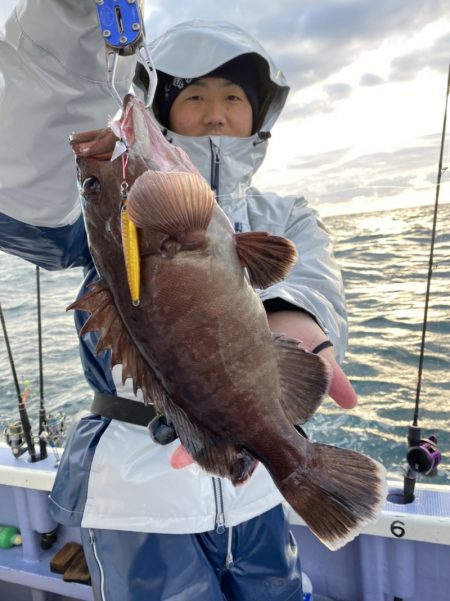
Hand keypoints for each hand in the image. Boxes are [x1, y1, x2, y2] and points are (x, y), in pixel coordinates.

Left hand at [170, 310, 356, 469]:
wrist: (281, 308)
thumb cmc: (301, 337)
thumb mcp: (319, 355)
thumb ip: (332, 378)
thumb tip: (350, 401)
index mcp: (269, 406)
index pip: (257, 439)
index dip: (246, 459)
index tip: (237, 475)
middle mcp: (242, 399)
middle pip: (221, 431)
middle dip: (203, 448)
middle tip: (180, 462)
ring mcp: (223, 382)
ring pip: (202, 410)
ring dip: (185, 425)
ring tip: (167, 441)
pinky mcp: (208, 360)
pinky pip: (192, 380)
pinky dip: (178, 391)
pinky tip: (162, 397)